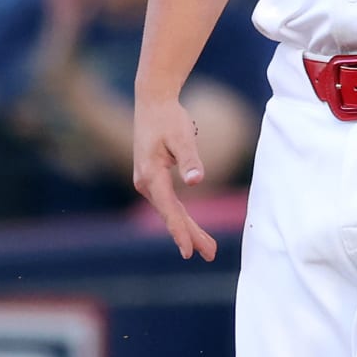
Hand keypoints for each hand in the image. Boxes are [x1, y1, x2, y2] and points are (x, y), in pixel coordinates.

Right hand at [133, 96, 216, 261]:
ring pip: (170, 211)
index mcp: (151, 175)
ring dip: (188, 229)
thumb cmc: (168, 118)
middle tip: (210, 254)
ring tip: (208, 248)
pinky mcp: (153, 179)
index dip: (180, 231)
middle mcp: (146, 183)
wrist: (152, 102)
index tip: (188, 252)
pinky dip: (182, 217)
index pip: (169, 209)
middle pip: (171, 215)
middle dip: (190, 235)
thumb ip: (189, 159)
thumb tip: (196, 180)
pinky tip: (192, 228)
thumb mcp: (182, 136)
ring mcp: (148, 182)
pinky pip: (169, 203)